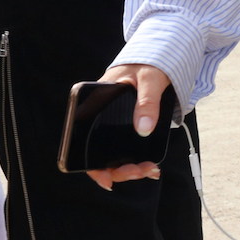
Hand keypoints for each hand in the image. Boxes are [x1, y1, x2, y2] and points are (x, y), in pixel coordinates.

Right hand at [85, 63, 172, 191]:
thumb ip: (147, 101)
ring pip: (114, 156)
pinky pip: (126, 150)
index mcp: (94, 102)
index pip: (82, 140)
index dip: (91, 166)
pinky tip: (150, 166)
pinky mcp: (127, 128)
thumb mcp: (149, 79)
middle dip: (119, 170)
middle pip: (99, 155)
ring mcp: (113, 125)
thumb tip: (143, 130)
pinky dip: (137, 162)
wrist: (157, 59)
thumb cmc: (147, 64)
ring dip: (130, 169)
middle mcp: (99, 118)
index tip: (106, 180)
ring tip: (150, 170)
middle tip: (141, 171)